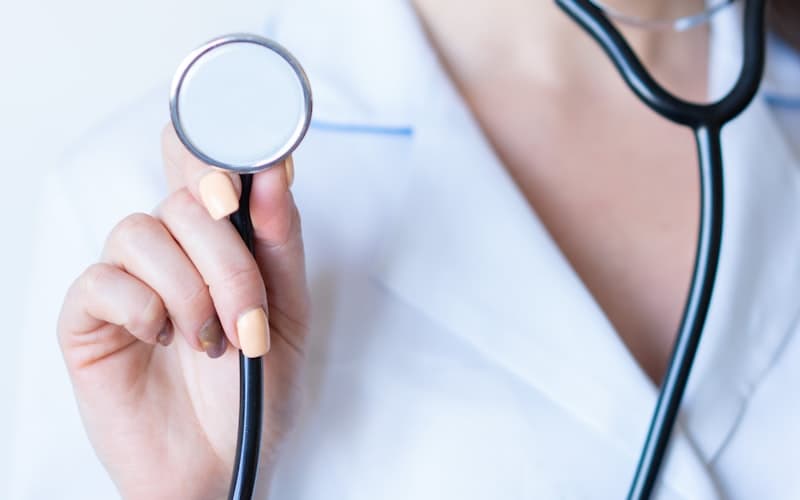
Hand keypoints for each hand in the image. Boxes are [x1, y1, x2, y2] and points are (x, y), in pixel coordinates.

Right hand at [57, 125, 309, 499]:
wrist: (222, 464)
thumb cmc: (255, 389)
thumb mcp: (288, 312)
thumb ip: (280, 242)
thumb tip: (274, 170)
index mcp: (220, 240)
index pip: (203, 162)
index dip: (217, 150)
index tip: (246, 180)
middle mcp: (172, 248)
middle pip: (184, 197)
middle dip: (227, 257)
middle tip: (249, 317)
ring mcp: (127, 279)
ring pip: (142, 232)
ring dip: (190, 291)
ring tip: (212, 343)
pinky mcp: (88, 317)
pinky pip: (103, 280)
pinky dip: (144, 309)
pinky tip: (163, 342)